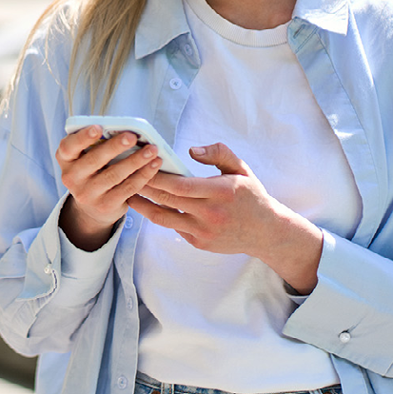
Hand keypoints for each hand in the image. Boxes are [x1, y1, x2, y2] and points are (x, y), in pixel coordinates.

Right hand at [56, 125, 162, 249]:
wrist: (91, 207)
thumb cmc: (93, 170)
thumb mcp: (85, 157)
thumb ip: (96, 144)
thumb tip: (124, 129)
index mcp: (66, 160)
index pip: (68, 147)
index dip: (82, 137)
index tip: (98, 128)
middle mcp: (72, 178)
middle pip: (94, 160)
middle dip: (115, 146)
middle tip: (132, 136)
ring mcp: (88, 194)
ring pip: (114, 174)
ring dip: (136, 160)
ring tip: (152, 149)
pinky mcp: (105, 205)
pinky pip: (128, 187)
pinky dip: (143, 174)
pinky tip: (154, 164)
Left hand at [127, 141, 322, 292]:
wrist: (265, 232)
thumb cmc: (251, 195)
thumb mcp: (241, 169)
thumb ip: (218, 153)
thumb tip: (191, 150)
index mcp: (221, 193)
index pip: (181, 186)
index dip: (159, 176)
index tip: (143, 163)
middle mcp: (211, 215)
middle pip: (168, 200)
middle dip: (145, 186)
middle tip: (126, 174)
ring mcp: (204, 232)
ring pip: (164, 218)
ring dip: (143, 206)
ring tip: (127, 192)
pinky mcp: (199, 243)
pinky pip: (174, 227)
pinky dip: (160, 215)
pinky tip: (147, 205)